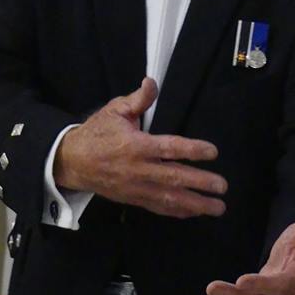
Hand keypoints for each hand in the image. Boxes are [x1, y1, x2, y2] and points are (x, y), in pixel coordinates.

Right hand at [53, 77, 226, 218]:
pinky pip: (158, 208)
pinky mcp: (133, 199)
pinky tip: (195, 213)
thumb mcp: (114, 110)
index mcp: (136, 145)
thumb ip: (137, 99)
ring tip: (217, 207)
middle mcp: (138, 169)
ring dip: (195, 204)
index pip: (169, 148)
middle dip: (200, 183)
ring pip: (169, 198)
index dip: (192, 150)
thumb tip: (152, 82)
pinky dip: (178, 212)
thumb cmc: (96, 133)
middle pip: (174, 178)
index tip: (212, 152)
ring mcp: (136, 187)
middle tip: (222, 186)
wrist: (72, 161)